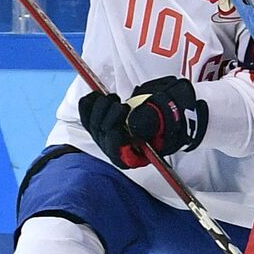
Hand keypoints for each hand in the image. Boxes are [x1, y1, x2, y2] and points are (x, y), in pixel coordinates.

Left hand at [78, 77, 208, 168]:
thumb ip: (150, 121)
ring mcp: (107, 136)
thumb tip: (133, 123)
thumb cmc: (167, 116)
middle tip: (122, 106)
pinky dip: (88, 103)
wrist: (161, 107)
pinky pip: (86, 115)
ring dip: (100, 109)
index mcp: (138, 155)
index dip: (115, 145)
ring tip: (114, 98)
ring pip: (93, 125)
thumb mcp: (165, 119)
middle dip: (109, 120)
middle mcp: (120, 149)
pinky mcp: (100, 122)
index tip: (116, 130)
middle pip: (104, 139)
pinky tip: (96, 96)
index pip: (121, 158)